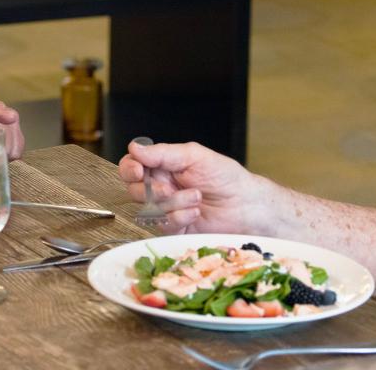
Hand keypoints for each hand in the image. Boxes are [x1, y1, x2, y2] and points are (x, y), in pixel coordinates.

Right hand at [118, 140, 267, 234]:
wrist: (246, 206)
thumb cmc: (225, 177)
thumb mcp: (194, 156)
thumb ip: (162, 153)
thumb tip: (134, 148)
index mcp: (163, 166)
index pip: (132, 166)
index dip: (130, 169)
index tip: (138, 171)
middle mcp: (161, 187)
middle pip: (134, 190)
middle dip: (152, 190)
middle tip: (169, 188)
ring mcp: (167, 208)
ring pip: (149, 209)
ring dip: (173, 202)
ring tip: (196, 196)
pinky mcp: (175, 228)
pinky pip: (164, 224)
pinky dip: (180, 217)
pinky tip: (195, 212)